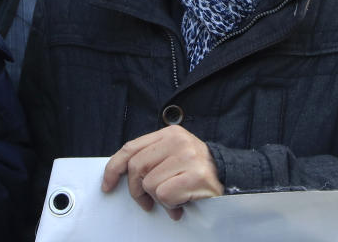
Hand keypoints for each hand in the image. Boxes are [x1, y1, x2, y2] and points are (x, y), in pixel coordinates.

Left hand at [101, 125, 223, 219]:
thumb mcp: (174, 155)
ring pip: (149, 184)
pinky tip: (181, 203)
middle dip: (136, 191)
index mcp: (169, 134)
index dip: (114, 167)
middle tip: (146, 202)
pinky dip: (170, 204)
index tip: (107, 184)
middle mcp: (178, 141)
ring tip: (172, 199)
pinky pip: (165, 195)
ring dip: (158, 199)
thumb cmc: (197, 170)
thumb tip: (120, 173)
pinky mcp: (195, 175)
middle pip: (136, 167)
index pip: (131, 148)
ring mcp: (187, 157)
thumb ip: (151, 158)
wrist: (230, 177)